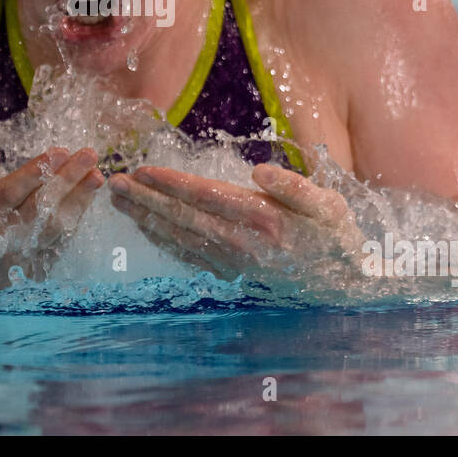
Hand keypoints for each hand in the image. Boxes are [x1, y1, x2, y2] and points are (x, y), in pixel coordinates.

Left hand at [107, 162, 367, 282]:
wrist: (345, 286)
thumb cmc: (337, 237)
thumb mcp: (329, 205)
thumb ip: (294, 187)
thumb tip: (259, 172)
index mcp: (262, 219)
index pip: (203, 197)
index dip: (169, 183)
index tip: (140, 170)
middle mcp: (241, 243)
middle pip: (182, 218)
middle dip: (145, 200)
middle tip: (112, 184)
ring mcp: (233, 262)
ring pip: (179, 238)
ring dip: (146, 219)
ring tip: (119, 202)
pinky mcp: (230, 274)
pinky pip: (187, 256)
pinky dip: (162, 241)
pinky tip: (146, 229)